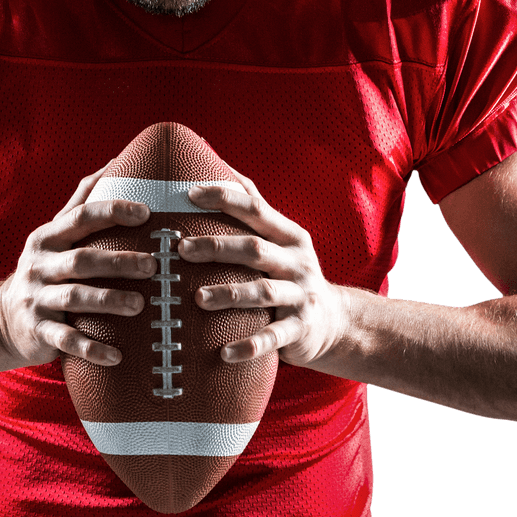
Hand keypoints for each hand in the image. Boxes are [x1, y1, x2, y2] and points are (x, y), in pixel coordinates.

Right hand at [0, 167, 157, 368]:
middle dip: (118, 262)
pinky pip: (67, 341)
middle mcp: (41, 266)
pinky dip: (91, 349)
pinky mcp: (39, 333)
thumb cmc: (44, 267)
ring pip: (75, 299)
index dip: (112, 211)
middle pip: (82, 260)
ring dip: (109, 301)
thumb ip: (82, 200)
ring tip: (140, 306)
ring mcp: (38, 300)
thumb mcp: (55, 233)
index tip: (146, 212)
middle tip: (154, 265)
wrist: (0, 317)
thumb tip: (115, 161)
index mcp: (48, 238)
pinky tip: (117, 356)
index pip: (80, 217)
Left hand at [179, 170, 344, 368]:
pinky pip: (274, 338)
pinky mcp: (301, 329)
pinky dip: (250, 346)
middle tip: (181, 249)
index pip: (255, 208)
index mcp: (288, 236)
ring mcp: (301, 296)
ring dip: (229, 294)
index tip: (189, 193)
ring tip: (198, 299)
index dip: (224, 198)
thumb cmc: (291, 273)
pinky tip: (225, 354)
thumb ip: (254, 206)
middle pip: (254, 249)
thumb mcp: (280, 239)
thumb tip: (219, 162)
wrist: (336, 322)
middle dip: (217, 247)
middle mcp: (296, 262)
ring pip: (263, 292)